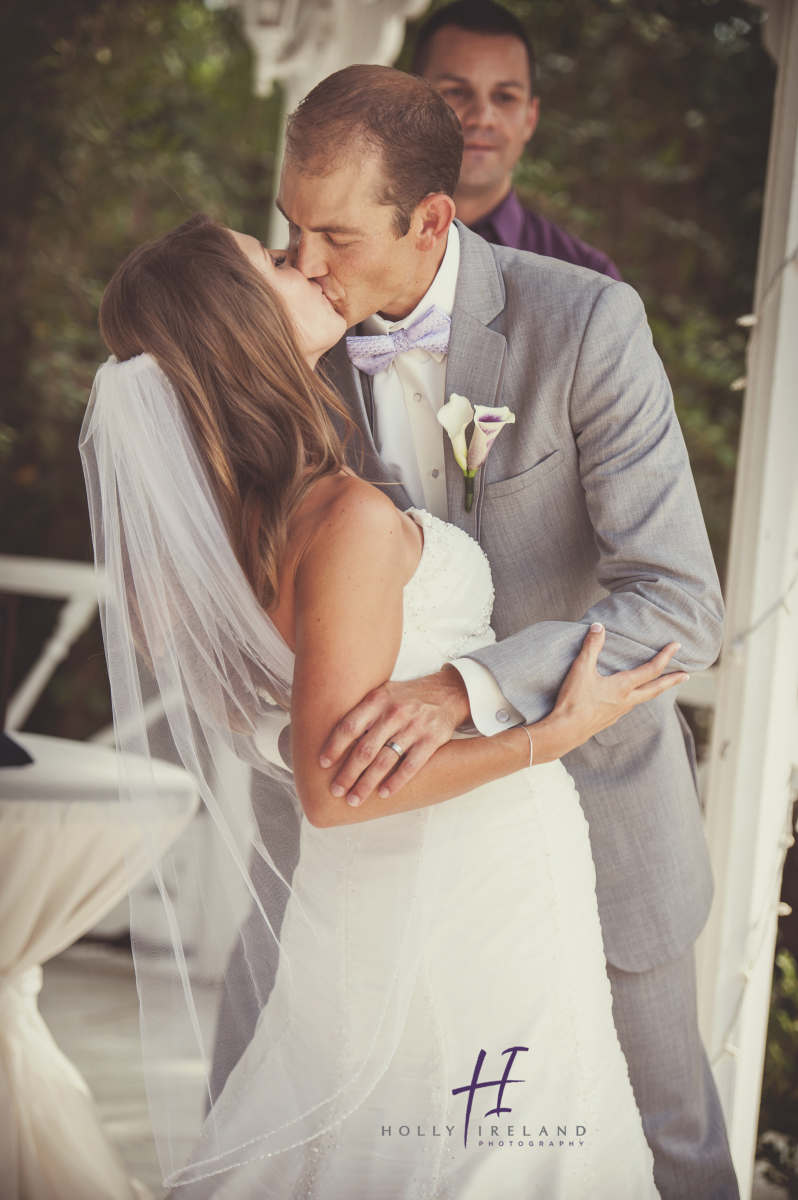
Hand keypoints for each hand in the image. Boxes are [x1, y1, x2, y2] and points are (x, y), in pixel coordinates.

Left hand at [319, 666, 470, 806]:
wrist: (446, 693)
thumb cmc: (406, 697)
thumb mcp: (383, 693)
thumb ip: (362, 711)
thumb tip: (329, 732)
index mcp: (378, 700)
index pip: (350, 725)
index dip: (335, 746)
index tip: (323, 764)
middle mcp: (394, 713)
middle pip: (365, 748)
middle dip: (348, 773)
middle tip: (336, 790)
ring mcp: (414, 727)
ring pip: (385, 761)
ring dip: (367, 783)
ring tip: (354, 799)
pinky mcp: (431, 740)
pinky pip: (410, 765)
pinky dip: (396, 781)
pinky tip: (384, 794)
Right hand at [531, 623, 686, 759]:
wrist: (565, 731)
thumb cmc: (573, 700)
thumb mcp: (581, 669)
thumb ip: (591, 646)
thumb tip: (598, 626)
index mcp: (623, 686)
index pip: (652, 669)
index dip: (666, 656)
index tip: (677, 646)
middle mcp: (626, 700)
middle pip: (656, 689)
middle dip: (672, 680)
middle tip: (686, 676)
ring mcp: (619, 712)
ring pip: (643, 699)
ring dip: (654, 690)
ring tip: (658, 685)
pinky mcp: (609, 720)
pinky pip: (629, 707)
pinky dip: (636, 699)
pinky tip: (629, 699)